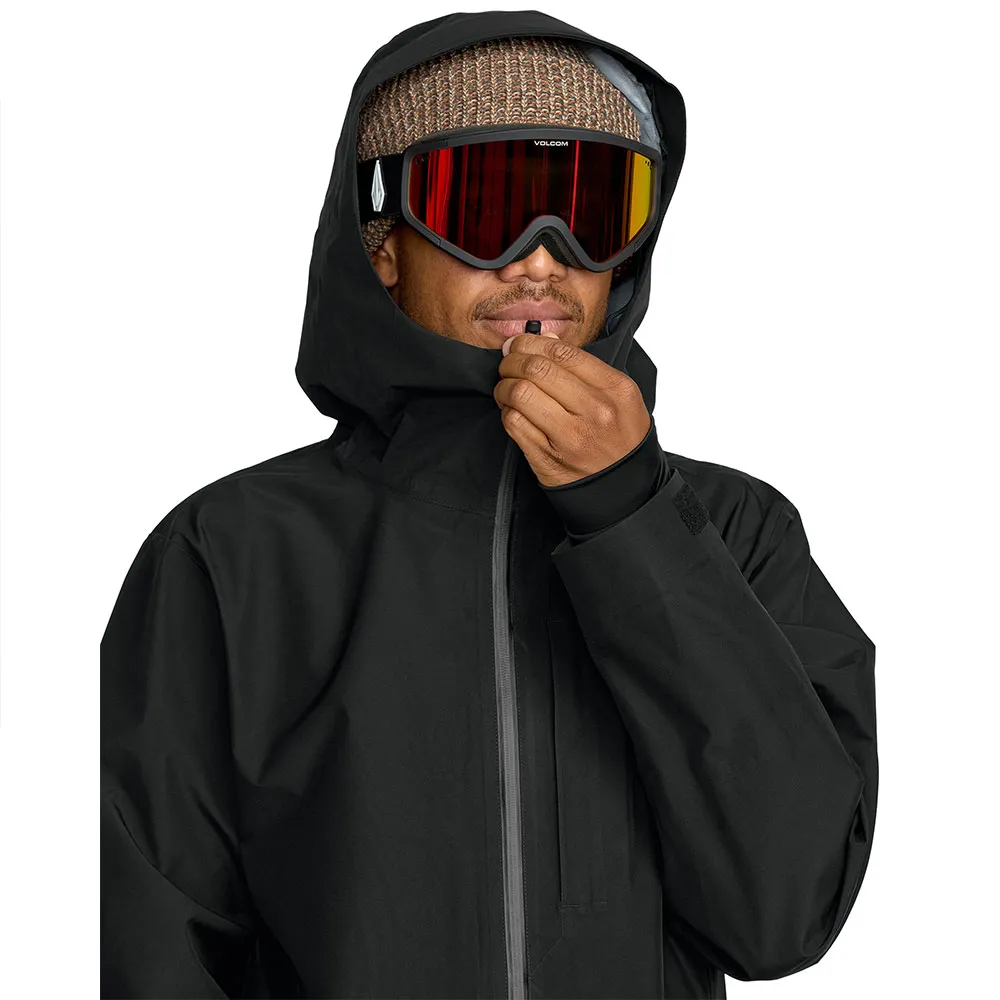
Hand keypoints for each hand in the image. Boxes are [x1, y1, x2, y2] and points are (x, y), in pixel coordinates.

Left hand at [494, 333, 650, 486]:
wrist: (623, 489)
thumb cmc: (620, 439)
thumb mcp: (619, 398)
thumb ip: (584, 367)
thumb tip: (543, 338)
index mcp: (615, 390)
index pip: (563, 352)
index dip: (532, 342)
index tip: (520, 344)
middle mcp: (594, 411)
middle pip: (536, 369)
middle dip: (512, 360)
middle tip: (507, 364)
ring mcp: (569, 437)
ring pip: (520, 393)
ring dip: (504, 386)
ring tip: (507, 387)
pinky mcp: (547, 458)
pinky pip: (513, 423)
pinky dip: (506, 411)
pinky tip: (512, 410)